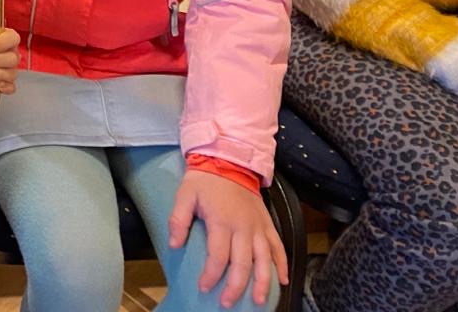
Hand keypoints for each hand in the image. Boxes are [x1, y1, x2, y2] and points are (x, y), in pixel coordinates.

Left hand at [168, 170, 287, 307]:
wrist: (229, 159)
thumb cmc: (204, 180)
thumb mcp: (184, 195)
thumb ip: (178, 220)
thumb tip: (174, 244)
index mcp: (221, 221)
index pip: (218, 256)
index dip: (211, 275)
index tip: (204, 288)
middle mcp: (243, 227)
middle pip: (243, 264)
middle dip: (236, 287)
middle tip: (228, 303)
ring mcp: (258, 227)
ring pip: (265, 260)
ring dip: (264, 283)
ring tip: (260, 301)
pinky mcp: (268, 224)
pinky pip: (278, 247)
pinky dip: (283, 264)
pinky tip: (283, 281)